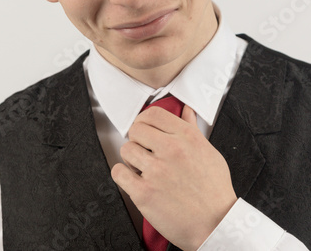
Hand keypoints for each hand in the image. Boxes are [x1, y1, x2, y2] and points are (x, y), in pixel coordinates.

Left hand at [111, 105, 236, 250]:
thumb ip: (192, 128)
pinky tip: (134, 179)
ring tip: (142, 167)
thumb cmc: (214, 190)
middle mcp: (171, 150)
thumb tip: (185, 110)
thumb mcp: (208, 151)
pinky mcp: (144, 193)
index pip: (153, 114)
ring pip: (126, 149)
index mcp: (186, 137)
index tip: (144, 127)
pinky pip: (119, 172)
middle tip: (143, 149)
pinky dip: (123, 175)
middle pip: (136, 129)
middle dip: (137, 139)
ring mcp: (156, 171)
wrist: (216, 224)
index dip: (144, 119)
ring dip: (131, 158)